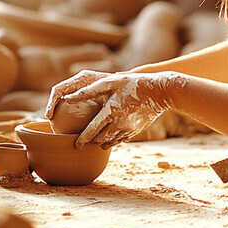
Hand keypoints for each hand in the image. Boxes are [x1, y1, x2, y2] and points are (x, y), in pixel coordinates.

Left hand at [47, 70, 185, 147]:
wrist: (159, 92)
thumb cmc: (133, 83)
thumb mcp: (110, 82)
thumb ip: (88, 91)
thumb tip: (68, 97)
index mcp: (109, 113)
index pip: (90, 132)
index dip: (81, 140)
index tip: (75, 144)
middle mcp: (118, 125)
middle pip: (98, 139)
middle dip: (90, 141)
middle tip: (83, 140)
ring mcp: (127, 130)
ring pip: (109, 142)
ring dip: (100, 142)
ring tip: (95, 138)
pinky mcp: (135, 132)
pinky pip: (120, 141)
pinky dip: (113, 141)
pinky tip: (110, 135)